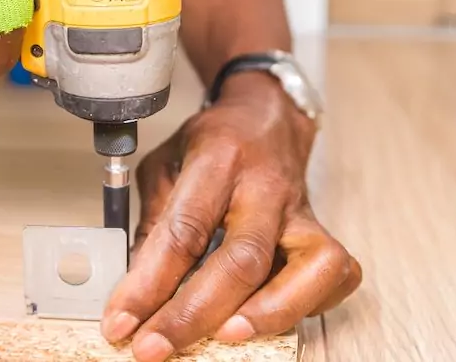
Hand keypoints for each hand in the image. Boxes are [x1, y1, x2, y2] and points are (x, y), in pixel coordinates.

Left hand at [100, 72, 361, 361]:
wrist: (267, 117)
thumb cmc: (214, 142)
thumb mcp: (166, 165)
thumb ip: (153, 223)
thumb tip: (138, 290)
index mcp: (218, 160)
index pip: (183, 230)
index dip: (148, 284)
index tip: (121, 321)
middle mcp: (265, 186)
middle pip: (242, 258)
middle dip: (194, 315)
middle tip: (154, 349)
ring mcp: (301, 211)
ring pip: (306, 269)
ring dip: (266, 315)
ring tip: (223, 340)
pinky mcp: (321, 230)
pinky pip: (334, 274)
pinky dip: (307, 305)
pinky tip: (270, 317)